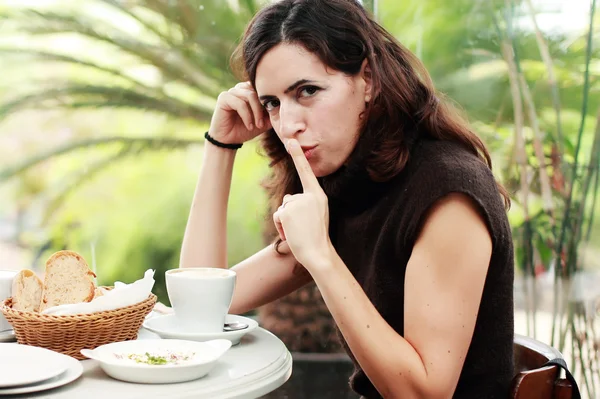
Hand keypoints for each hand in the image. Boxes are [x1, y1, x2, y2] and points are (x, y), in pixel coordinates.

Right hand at [208, 81, 271, 143]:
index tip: (273, 115)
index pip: (263, 88)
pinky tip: (249, 126)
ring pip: (250, 95)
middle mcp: (240, 88)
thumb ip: (271, 114)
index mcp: (249, 91)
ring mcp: (231, 92)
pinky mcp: (224, 98)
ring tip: (258, 125)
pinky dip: (247, 116)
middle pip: (258, 90)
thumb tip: (283, 107)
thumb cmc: (244, 129)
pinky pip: (240, 103)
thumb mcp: (263, 122)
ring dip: (256, 112)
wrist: (228, 140)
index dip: (269, 101)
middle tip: (264, 123)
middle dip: (263, 107)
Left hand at [272, 139, 331, 270]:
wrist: (318, 253)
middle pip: (290, 199)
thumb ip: (304, 204)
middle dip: (291, 215)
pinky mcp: (288, 210)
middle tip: (303, 229)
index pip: (306, 173)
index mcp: (319, 196)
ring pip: (283, 208)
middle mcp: (310, 196)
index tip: (291, 141)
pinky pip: (278, 216)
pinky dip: (280, 226)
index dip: (298, 156)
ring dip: (285, 222)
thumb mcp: (315, 216)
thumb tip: (287, 198)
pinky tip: (291, 233)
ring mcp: (299, 202)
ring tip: (298, 232)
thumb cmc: (316, 238)